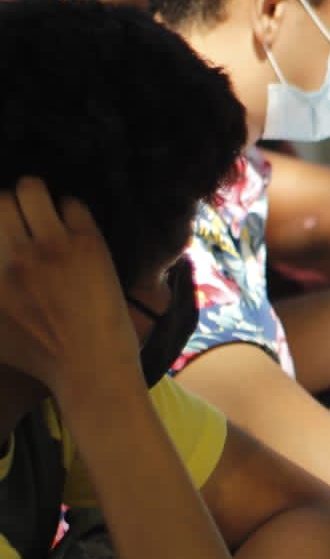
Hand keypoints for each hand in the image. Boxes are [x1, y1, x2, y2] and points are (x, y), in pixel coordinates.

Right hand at [0, 178, 141, 398]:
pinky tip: (76, 228)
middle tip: (26, 218)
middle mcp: (11, 254)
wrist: (90, 370)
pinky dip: (72, 211)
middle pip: (0, 200)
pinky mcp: (88, 246)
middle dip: (12, 205)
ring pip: (32, 189)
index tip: (5, 228)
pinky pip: (73, 205)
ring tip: (47, 213)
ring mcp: (50, 246)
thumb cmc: (40, 357)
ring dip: (38, 196)